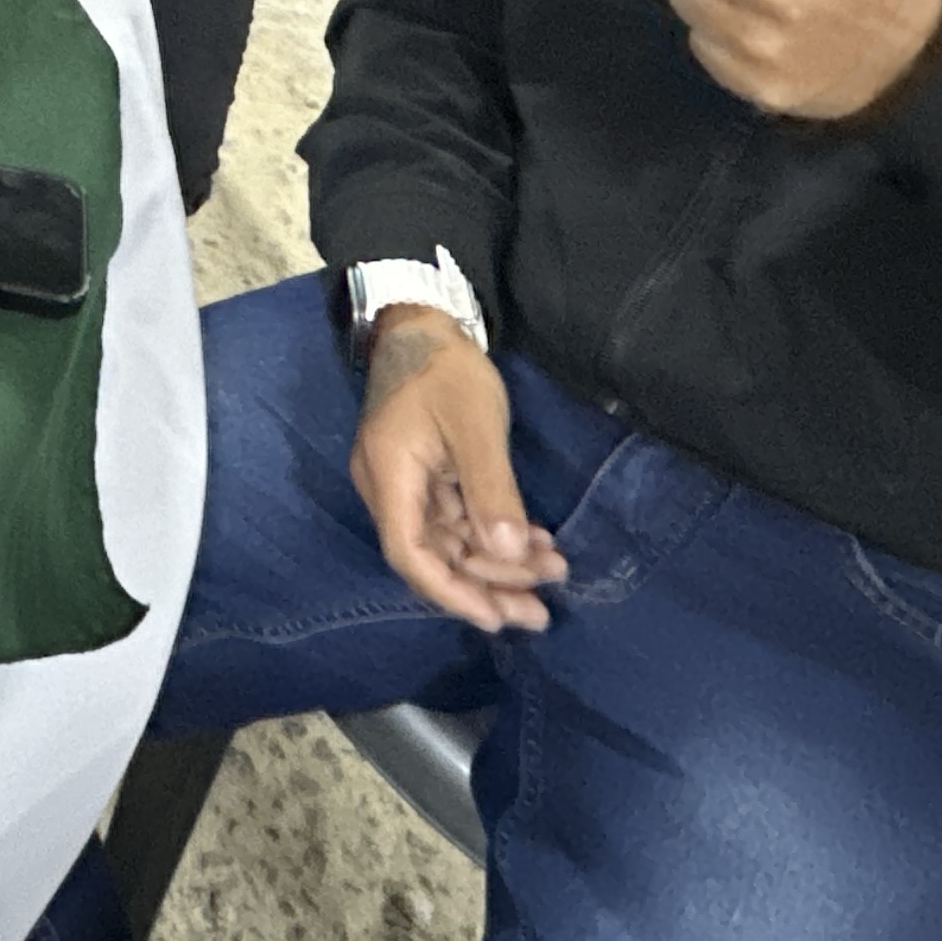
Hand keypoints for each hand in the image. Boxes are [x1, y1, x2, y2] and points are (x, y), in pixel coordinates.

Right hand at [349, 307, 566, 633]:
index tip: (496, 617)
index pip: (410, 554)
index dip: (452, 593)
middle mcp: (388, 490)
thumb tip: (508, 553)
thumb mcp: (476, 424)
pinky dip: (492, 535)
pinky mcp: (423, 476)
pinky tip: (533, 541)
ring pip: (449, 543)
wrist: (423, 323)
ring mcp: (405, 484)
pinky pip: (456, 521)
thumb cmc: (446, 368)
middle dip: (488, 585)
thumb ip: (491, 489)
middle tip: (542, 611)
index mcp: (388, 478)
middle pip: (433, 557)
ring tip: (552, 571)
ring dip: (498, 562)